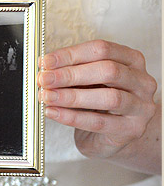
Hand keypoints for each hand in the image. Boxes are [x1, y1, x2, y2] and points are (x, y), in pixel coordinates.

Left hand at [39, 39, 158, 165]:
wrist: (114, 136)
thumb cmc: (99, 104)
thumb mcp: (87, 82)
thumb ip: (72, 72)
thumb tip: (46, 67)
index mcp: (131, 60)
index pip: (102, 49)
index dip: (71, 54)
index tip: (46, 62)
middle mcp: (142, 81)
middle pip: (109, 71)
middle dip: (71, 74)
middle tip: (45, 79)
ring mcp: (141, 106)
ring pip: (109, 98)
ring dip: (72, 96)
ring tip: (47, 96)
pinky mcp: (131, 129)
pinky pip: (99, 123)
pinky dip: (72, 117)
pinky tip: (53, 112)